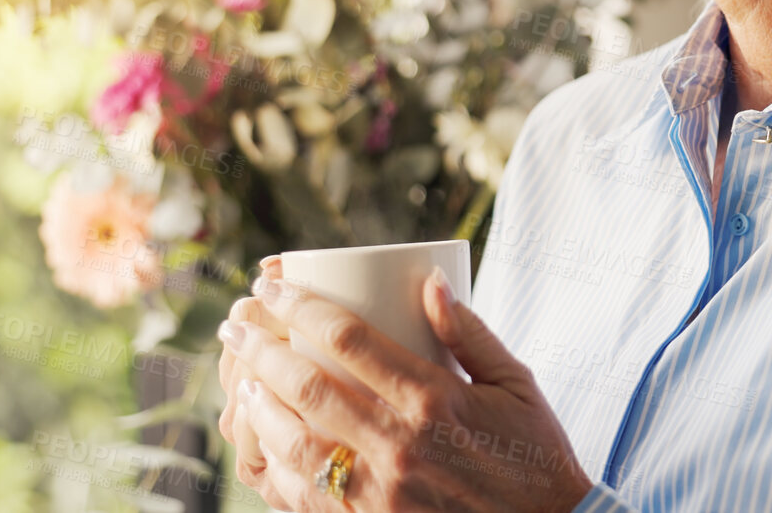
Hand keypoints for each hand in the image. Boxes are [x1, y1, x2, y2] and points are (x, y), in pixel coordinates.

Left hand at [218, 263, 594, 511]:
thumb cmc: (535, 454)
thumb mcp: (516, 382)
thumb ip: (469, 331)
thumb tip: (428, 279)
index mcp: (434, 399)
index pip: (348, 339)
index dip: (301, 306)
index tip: (275, 283)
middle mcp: (399, 445)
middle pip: (307, 386)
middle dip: (261, 348)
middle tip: (237, 324)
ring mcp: (379, 492)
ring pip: (294, 443)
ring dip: (258, 405)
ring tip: (243, 377)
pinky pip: (304, 496)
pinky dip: (276, 466)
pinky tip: (263, 442)